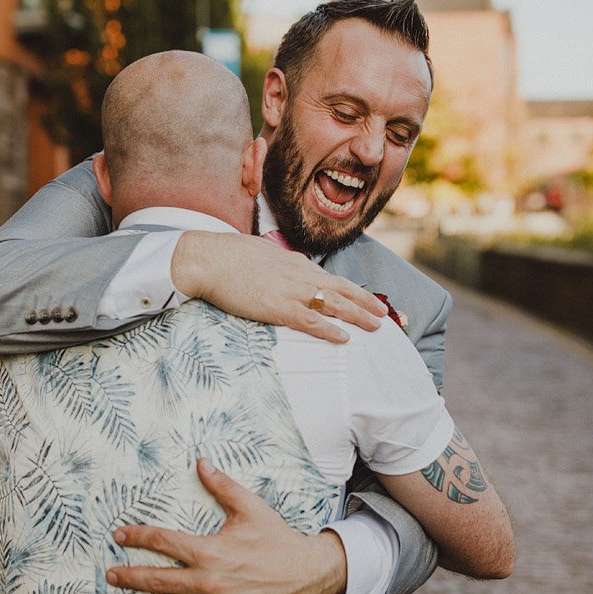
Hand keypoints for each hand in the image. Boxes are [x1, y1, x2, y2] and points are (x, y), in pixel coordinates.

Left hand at [106, 458, 347, 593]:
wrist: (305, 575)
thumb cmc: (276, 540)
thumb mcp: (250, 508)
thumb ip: (221, 486)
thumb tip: (201, 462)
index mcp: (210, 550)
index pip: (162, 542)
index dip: (138, 537)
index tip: (119, 536)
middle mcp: (207, 581)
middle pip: (157, 579)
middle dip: (129, 576)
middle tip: (110, 574)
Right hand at [171, 232, 385, 343]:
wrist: (208, 259)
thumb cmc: (228, 257)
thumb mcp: (262, 254)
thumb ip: (280, 264)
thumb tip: (290, 269)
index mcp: (295, 263)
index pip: (332, 278)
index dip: (353, 290)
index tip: (367, 299)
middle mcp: (299, 275)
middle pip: (342, 289)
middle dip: (365, 302)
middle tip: (383, 314)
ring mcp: (290, 291)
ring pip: (333, 304)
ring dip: (357, 316)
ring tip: (375, 327)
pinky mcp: (277, 307)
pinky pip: (310, 321)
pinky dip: (329, 330)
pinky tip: (344, 339)